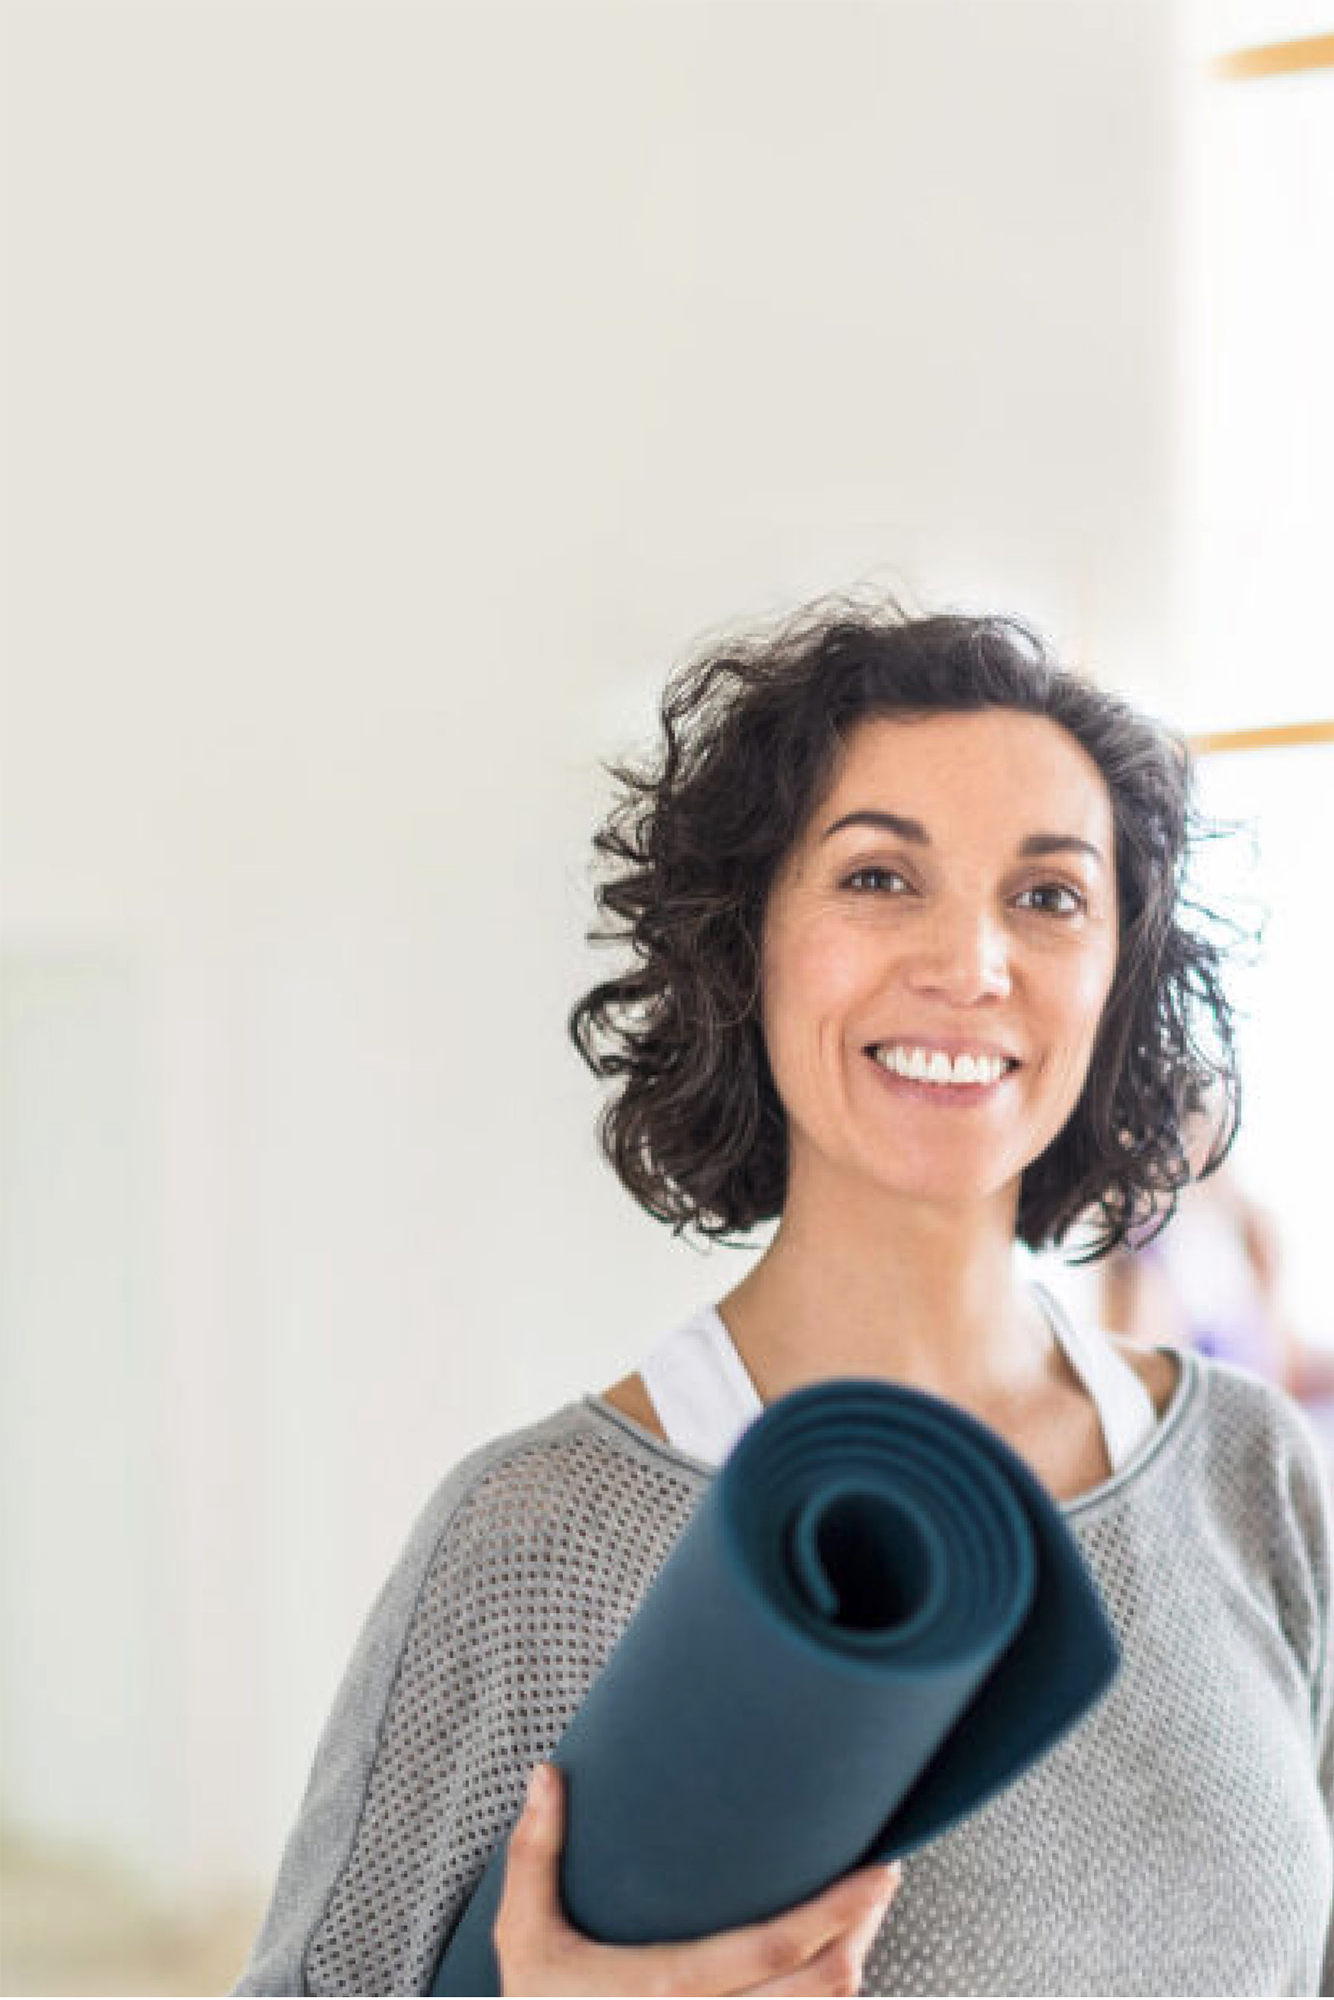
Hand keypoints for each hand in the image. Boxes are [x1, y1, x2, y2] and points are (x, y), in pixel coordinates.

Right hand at [492, 1760, 903, 1995]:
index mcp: (667, 1988)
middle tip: (882, 1880)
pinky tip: (820, 1976)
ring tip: (860, 1920)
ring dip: (847, 1971)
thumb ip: (536, 1854)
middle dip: (863, 1932)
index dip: (840, 1910)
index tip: (878, 1869)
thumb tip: (546, 1773)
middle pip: (821, 1987)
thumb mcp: (523, 1938)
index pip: (779, 1947)